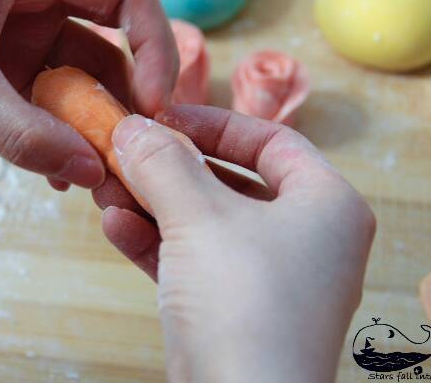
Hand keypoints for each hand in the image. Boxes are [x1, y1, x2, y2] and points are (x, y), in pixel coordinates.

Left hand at [0, 0, 177, 188]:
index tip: (155, 104)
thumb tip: (93, 173)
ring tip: (97, 175)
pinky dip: (53, 133)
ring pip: (75, 77)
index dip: (155, 42)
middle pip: (107, 40)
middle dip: (123, 98)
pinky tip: (55, 173)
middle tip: (132, 153)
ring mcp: (11, 30)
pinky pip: (41, 100)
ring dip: (87, 125)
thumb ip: (25, 134)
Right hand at [95, 105, 375, 381]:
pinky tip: (114, 226)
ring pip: (203, 225)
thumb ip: (164, 164)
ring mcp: (269, 281)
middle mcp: (306, 240)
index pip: (271, 141)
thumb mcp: (200, 217)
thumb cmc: (244, 303)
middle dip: (169, 169)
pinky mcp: (234, 314)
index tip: (164, 116)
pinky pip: (192, 263)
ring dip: (152, 205)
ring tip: (105, 188)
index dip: (214, 122)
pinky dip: (155, 243)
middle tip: (123, 152)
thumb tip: (132, 127)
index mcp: (325, 205)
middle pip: (228, 183)